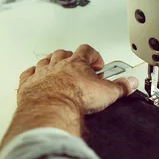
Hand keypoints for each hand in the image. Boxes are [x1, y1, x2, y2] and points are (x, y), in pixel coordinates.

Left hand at [18, 44, 138, 114]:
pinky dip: (32, 74)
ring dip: (51, 63)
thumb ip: (121, 87)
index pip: (86, 50)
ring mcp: (41, 74)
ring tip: (57, 68)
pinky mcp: (29, 86)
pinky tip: (35, 77)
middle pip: (63, 53)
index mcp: (77, 63)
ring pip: (45, 61)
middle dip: (71, 57)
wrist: (51, 108)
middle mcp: (57, 65)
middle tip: (78, 65)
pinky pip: (28, 74)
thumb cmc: (75, 98)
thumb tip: (131, 83)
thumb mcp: (107, 93)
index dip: (93, 55)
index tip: (97, 63)